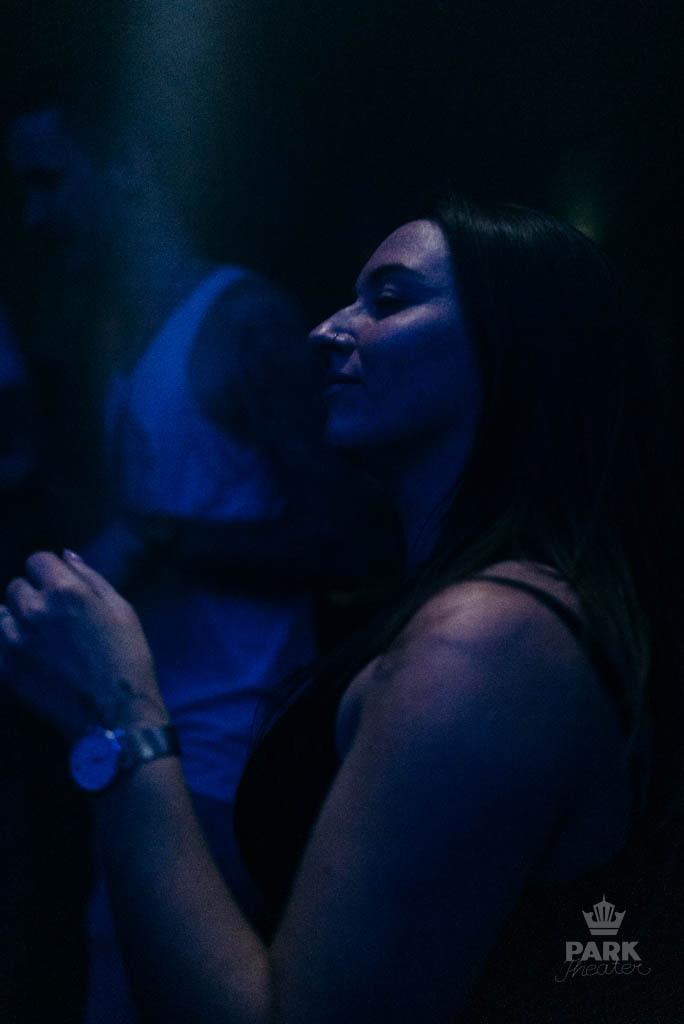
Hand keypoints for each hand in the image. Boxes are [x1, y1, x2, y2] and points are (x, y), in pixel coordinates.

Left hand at [0, 551, 167, 738]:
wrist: (116, 718)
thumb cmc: (128, 659)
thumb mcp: (122, 610)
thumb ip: (91, 578)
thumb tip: (65, 555)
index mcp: (64, 590)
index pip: (37, 560)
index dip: (52, 573)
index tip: (63, 589)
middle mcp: (33, 610)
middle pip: (17, 587)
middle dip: (34, 595)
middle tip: (56, 618)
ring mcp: (15, 642)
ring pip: (2, 614)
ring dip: (19, 620)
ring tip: (42, 639)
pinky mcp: (7, 670)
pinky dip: (11, 646)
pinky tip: (34, 658)